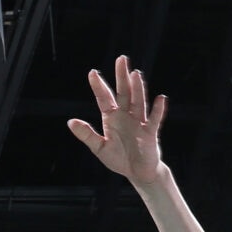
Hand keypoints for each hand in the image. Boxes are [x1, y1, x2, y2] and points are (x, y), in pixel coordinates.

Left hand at [66, 56, 168, 186]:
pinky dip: (158, 110)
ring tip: (135, 74)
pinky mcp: (150, 132)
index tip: (92, 72)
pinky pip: (154, 119)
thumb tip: (70, 122)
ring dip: (137, 89)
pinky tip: (160, 98)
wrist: (138, 172)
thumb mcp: (99, 147)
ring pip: (138, 102)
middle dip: (122, 77)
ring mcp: (139, 122)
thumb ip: (86, 135)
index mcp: (112, 118)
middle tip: (121, 59)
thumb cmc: (119, 159)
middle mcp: (125, 116)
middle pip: (123, 93)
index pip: (104, 99)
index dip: (98, 86)